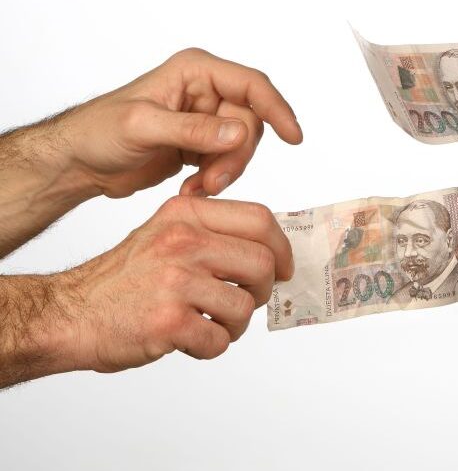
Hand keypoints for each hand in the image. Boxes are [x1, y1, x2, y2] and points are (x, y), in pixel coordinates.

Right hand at [52, 195, 291, 372]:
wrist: (70, 313)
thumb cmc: (125, 279)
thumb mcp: (165, 232)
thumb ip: (213, 232)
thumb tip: (272, 248)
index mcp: (185, 215)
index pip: (260, 220)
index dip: (282, 248)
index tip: (283, 269)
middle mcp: (182, 242)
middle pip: (262, 264)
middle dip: (261, 291)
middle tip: (241, 302)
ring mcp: (176, 281)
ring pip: (245, 307)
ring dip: (234, 325)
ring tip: (208, 323)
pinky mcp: (169, 321)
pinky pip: (220, 340)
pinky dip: (210, 346)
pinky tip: (188, 338)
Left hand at [61, 48, 301, 197]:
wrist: (80, 162)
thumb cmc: (99, 133)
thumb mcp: (143, 127)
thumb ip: (193, 131)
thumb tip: (239, 135)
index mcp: (196, 72)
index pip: (252, 85)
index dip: (277, 110)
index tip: (293, 138)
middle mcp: (206, 92)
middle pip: (251, 124)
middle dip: (235, 158)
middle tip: (212, 182)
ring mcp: (205, 120)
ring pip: (242, 148)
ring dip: (224, 173)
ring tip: (196, 189)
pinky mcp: (201, 145)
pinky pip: (227, 163)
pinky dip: (214, 180)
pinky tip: (190, 190)